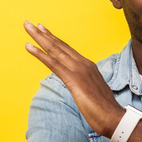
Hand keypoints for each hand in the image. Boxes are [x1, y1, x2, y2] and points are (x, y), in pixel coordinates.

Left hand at [23, 21, 123, 136]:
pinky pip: (53, 64)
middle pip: (60, 46)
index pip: (68, 50)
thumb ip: (85, 86)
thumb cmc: (105, 110)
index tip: (43, 30)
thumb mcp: (93, 93)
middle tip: (30, 23)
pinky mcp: (73, 80)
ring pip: (55, 50)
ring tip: (27, 27)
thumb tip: (79, 87)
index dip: (55, 39)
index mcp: (88, 66)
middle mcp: (84, 64)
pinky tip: (29, 47)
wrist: (114, 118)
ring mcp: (79, 70)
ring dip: (39, 38)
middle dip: (43, 34)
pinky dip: (40, 54)